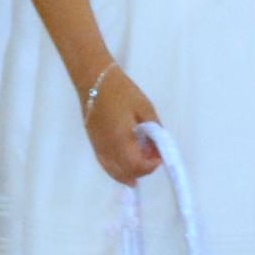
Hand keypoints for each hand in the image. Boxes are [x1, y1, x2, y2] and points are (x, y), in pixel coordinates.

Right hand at [79, 63, 162, 184]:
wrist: (95, 81)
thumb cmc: (121, 92)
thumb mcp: (145, 108)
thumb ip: (154, 129)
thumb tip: (159, 145)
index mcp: (121, 140)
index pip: (138, 165)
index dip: (151, 165)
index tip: (160, 156)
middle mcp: (108, 149)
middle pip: (127, 172)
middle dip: (144, 169)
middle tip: (154, 156)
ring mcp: (99, 148)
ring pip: (115, 172)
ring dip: (131, 173)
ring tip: (143, 167)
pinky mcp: (94, 144)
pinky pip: (106, 165)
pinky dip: (117, 172)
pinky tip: (126, 173)